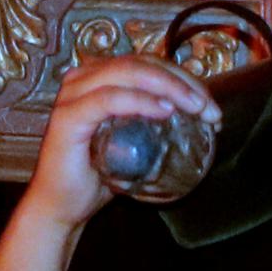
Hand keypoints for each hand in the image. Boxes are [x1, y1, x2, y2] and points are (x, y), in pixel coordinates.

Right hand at [23, 54, 214, 234]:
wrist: (61, 207)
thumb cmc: (96, 175)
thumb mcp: (132, 142)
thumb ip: (153, 123)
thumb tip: (198, 117)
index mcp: (97, 77)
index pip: (147, 63)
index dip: (183, 78)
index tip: (210, 106)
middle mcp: (82, 78)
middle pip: (141, 63)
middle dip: (182, 82)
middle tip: (210, 110)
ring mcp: (72, 95)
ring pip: (128, 72)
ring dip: (169, 87)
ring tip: (196, 109)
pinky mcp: (67, 117)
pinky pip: (108, 99)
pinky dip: (140, 101)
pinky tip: (164, 111)